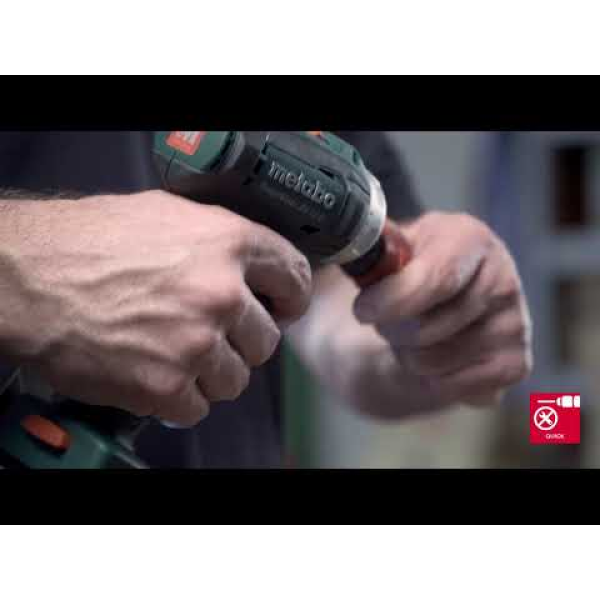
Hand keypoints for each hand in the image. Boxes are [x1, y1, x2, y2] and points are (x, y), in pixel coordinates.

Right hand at [0, 192, 311, 425]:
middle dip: (242, 341)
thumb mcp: (168, 217)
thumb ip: (220, 242)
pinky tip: (155, 374)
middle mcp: (220, 294)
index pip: (294, 278)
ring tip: (174, 354)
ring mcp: (196, 343)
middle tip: (210, 334)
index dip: (291, 297)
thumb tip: (252, 268)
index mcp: (228, 244)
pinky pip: (199, 407)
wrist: (29, 278)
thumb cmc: (88, 243)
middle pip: (267, 339)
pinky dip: (180, 398)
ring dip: (211, 372)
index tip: (283, 308)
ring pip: (237, 379)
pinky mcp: (166, 386)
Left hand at [354, 212, 532, 407]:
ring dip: (407, 354)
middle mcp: (503, 279)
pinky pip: (450, 386)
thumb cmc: (413, 270)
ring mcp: (516, 324)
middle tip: (389, 318)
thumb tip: (360, 249)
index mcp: (470, 240)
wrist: (442, 301)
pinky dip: (430, 378)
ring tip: (414, 334)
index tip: (363, 310)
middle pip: (424, 329)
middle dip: (391, 330)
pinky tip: (437, 353)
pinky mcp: (515, 364)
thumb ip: (377, 250)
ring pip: (431, 362)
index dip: (391, 300)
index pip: (433, 279)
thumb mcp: (393, 248)